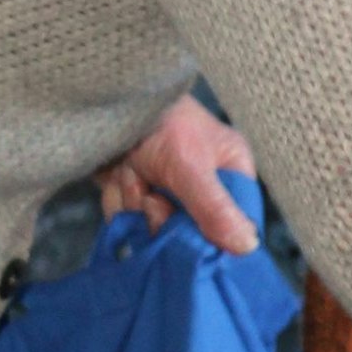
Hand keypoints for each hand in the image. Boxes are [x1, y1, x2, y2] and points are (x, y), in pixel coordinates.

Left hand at [98, 93, 258, 254]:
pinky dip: (117, 200)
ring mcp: (167, 192)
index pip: (235, 223)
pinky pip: (128, 219)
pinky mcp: (136, 194)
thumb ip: (215, 209)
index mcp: (230, 174)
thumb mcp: (191, 167)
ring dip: (135, 204)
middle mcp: (202, 187)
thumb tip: (248, 247)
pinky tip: (118, 176)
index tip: (190, 238)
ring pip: (152, 228)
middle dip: (162, 215)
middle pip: (189, 232)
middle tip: (151, 195)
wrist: (103, 104)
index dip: (213, 237)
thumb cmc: (159, 124)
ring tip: (132, 173)